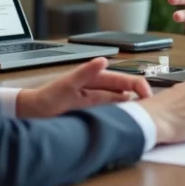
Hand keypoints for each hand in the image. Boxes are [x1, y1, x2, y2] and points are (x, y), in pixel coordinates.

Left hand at [16, 57, 152, 117]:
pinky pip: (112, 115)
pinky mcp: (93, 114)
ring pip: (122, 104)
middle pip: (127, 92)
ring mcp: (97, 102)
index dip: (140, 86)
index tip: (148, 96)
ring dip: (133, 110)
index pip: (125, 80)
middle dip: (141, 99)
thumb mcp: (67, 84)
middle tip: (152, 112)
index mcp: (97, 77)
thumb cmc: (47, 97)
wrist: (32, 114)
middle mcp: (100, 89)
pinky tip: (126, 125)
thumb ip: (85, 72)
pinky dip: (122, 118)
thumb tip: (103, 60)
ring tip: (143, 119)